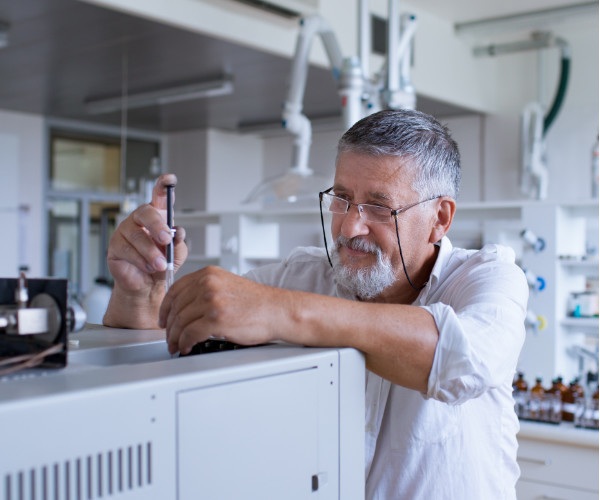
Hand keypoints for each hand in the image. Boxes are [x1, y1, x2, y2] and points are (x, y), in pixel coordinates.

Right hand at [104, 173, 187, 327]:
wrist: (148, 285)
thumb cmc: (162, 264)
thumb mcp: (177, 254)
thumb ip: (178, 242)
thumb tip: (177, 232)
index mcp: (157, 216)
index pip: (159, 196)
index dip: (164, 186)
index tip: (170, 179)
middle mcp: (139, 220)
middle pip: (145, 213)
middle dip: (157, 226)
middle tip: (166, 239)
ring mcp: (124, 231)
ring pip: (136, 236)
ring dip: (151, 252)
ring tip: (160, 265)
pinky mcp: (114, 247)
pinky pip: (126, 251)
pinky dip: (141, 261)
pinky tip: (147, 268)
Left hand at [159, 266, 282, 354]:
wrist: (277, 311)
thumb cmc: (257, 303)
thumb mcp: (227, 285)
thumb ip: (206, 290)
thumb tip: (185, 307)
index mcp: (209, 274)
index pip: (175, 289)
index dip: (165, 308)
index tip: (164, 319)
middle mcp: (208, 284)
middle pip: (175, 307)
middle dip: (169, 327)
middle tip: (170, 337)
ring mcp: (211, 301)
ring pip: (180, 322)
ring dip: (175, 338)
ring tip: (177, 345)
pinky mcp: (216, 319)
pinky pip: (190, 334)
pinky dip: (185, 343)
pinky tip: (187, 347)